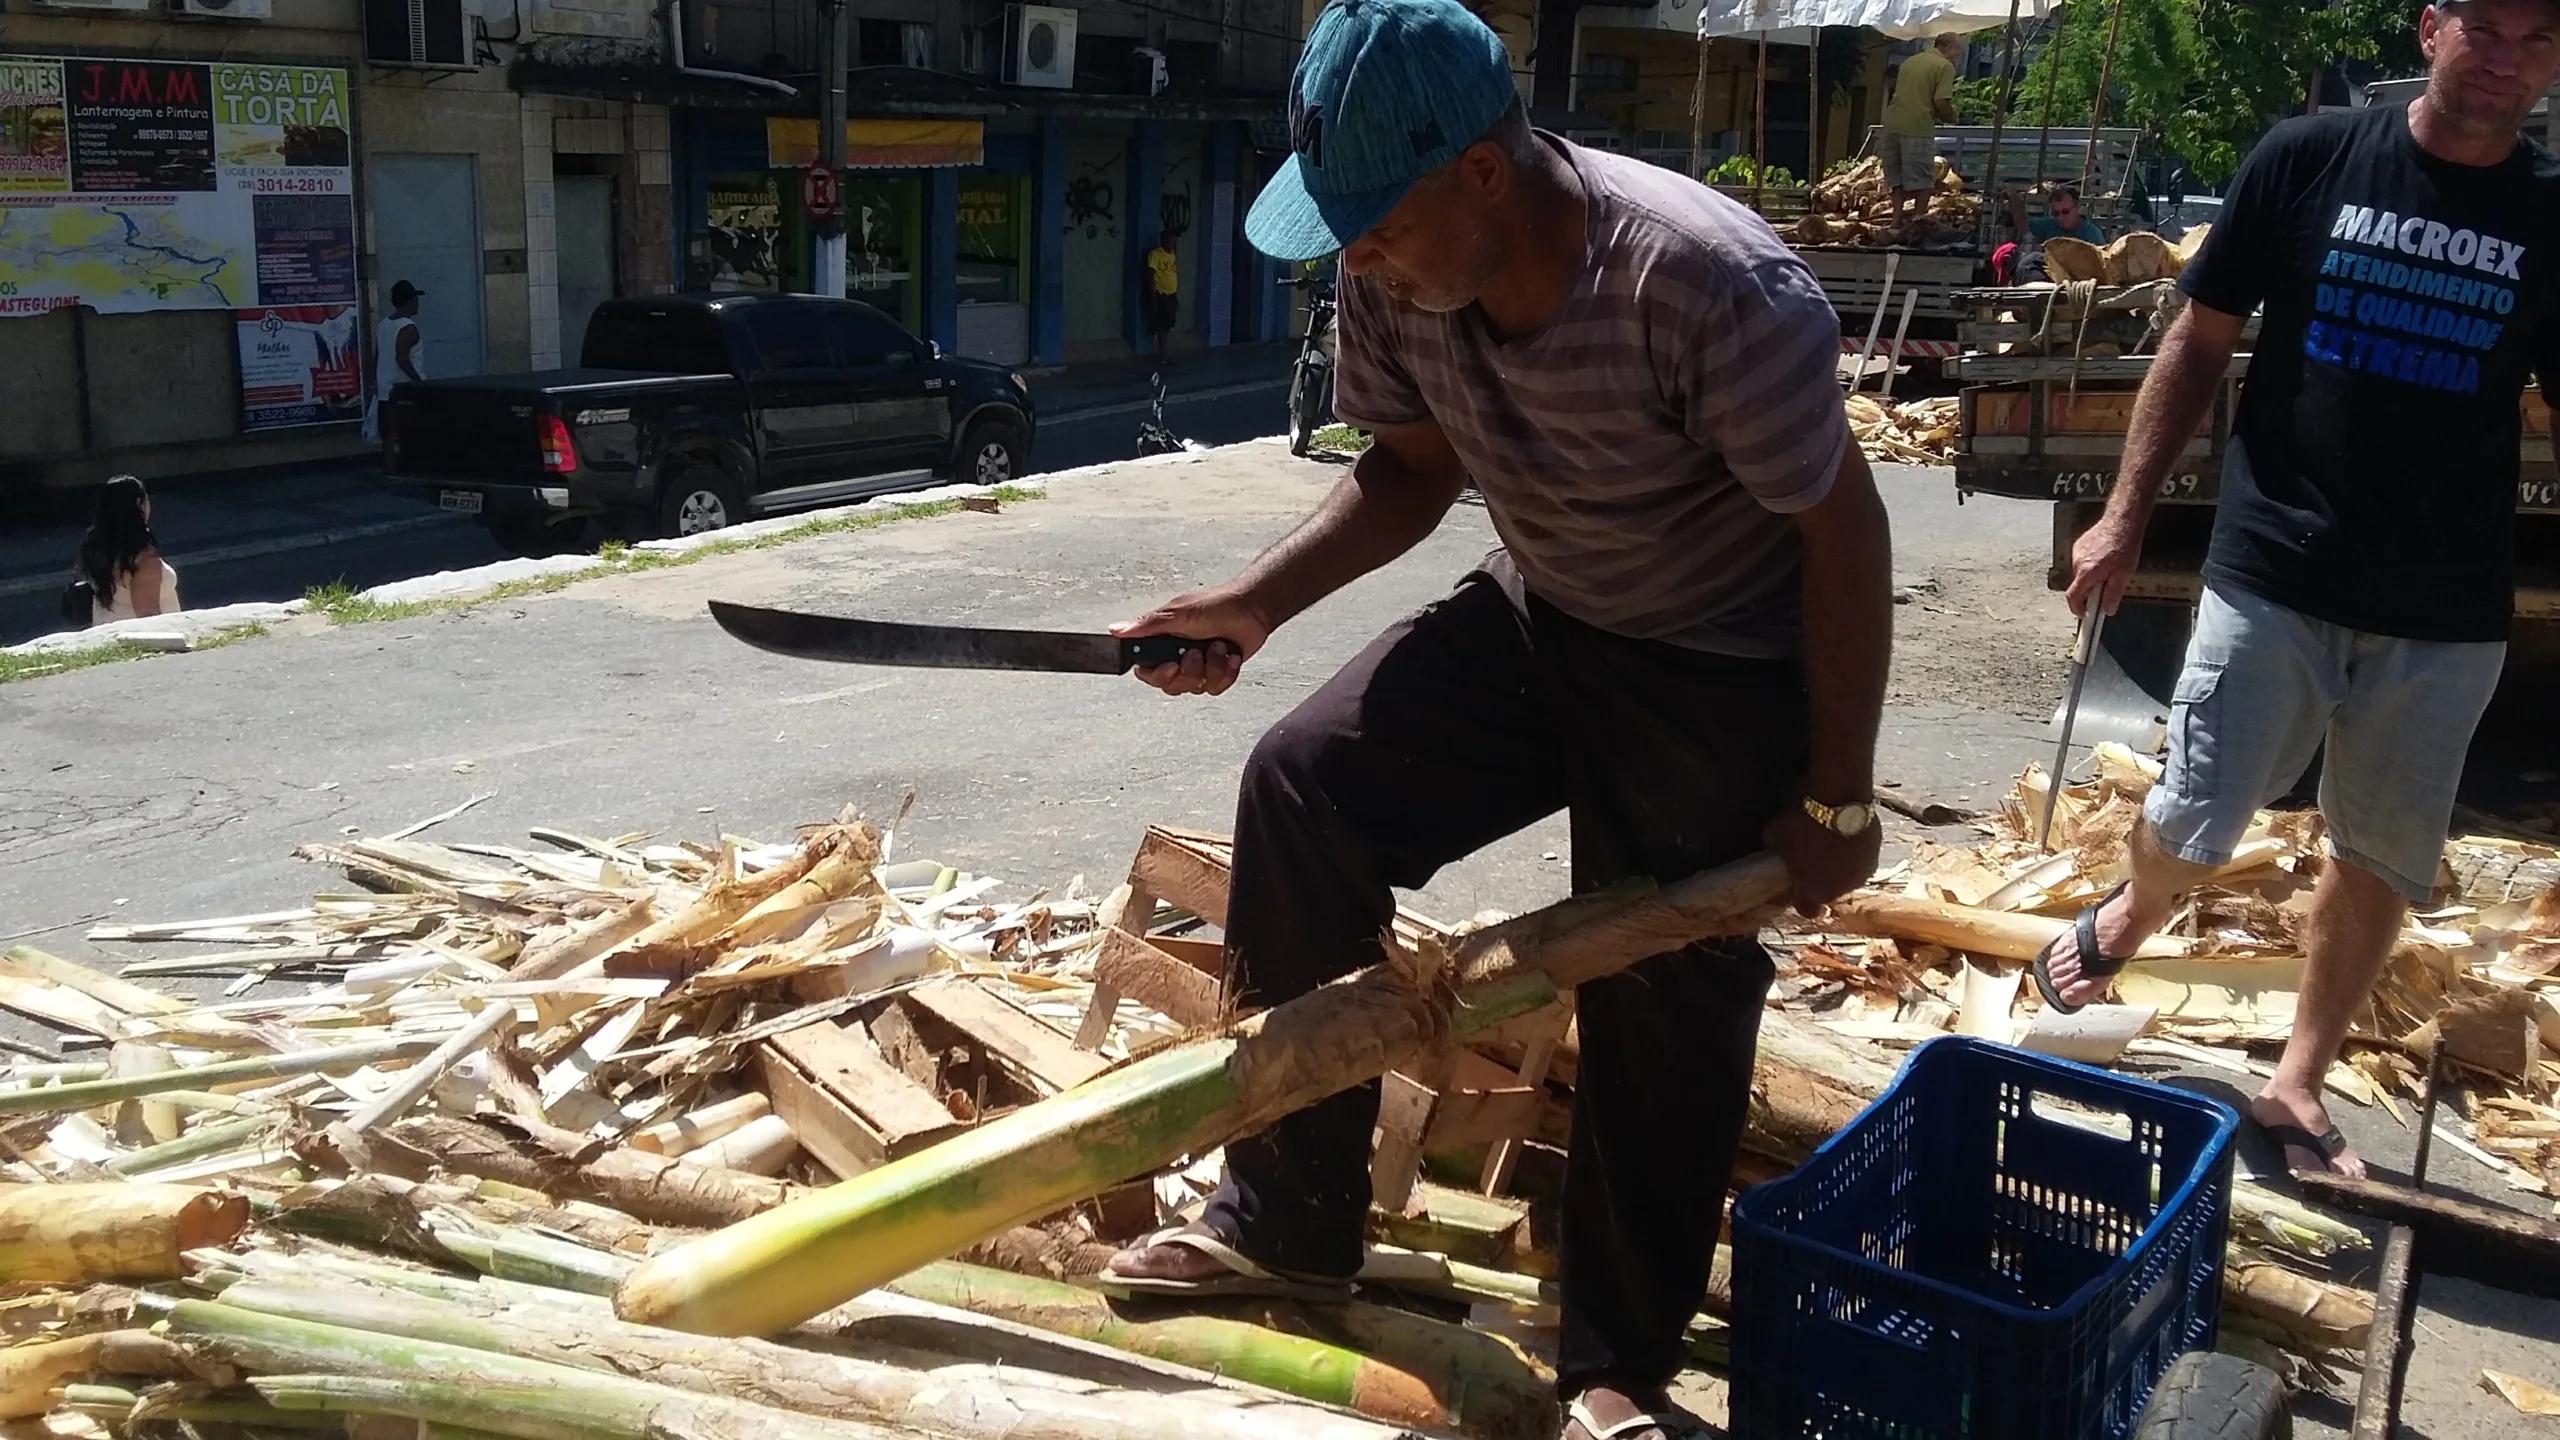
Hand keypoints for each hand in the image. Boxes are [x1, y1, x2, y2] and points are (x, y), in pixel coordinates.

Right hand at [1113, 584, 1273, 695]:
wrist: (1253, 609)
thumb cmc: (1217, 605)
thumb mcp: (1178, 613)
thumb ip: (1147, 626)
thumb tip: (1116, 630)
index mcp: (1163, 641)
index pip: (1147, 671)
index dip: (1157, 674)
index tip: (1171, 665)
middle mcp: (1178, 656)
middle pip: (1170, 685)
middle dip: (1189, 671)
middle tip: (1197, 652)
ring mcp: (1199, 666)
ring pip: (1195, 688)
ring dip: (1211, 668)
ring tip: (1218, 647)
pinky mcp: (1218, 674)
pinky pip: (1216, 688)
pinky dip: (1226, 672)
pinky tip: (1231, 655)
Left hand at [1763, 800, 1882, 915]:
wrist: (1840, 799)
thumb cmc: (1802, 822)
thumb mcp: (1773, 835)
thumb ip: (1775, 851)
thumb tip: (1776, 850)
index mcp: (1814, 891)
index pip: (1807, 910)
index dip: (1801, 899)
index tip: (1797, 885)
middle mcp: (1842, 890)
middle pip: (1829, 892)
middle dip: (1822, 879)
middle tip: (1813, 858)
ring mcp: (1862, 874)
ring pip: (1848, 877)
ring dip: (1840, 866)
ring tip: (1831, 843)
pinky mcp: (1876, 856)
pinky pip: (1862, 859)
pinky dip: (1854, 852)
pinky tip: (1846, 833)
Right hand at [2063, 516, 2142, 617]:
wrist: (2122, 520)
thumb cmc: (2125, 545)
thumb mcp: (2124, 574)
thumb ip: (2113, 594)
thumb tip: (2108, 609)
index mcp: (2087, 572)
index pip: (2073, 597)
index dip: (2077, 608)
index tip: (2083, 614)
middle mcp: (2077, 563)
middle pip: (2078, 585)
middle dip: (2090, 590)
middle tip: (2106, 587)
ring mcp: (2076, 553)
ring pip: (2080, 573)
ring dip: (2091, 576)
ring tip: (2109, 568)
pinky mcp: (2078, 545)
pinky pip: (2081, 562)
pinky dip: (2090, 565)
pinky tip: (2104, 558)